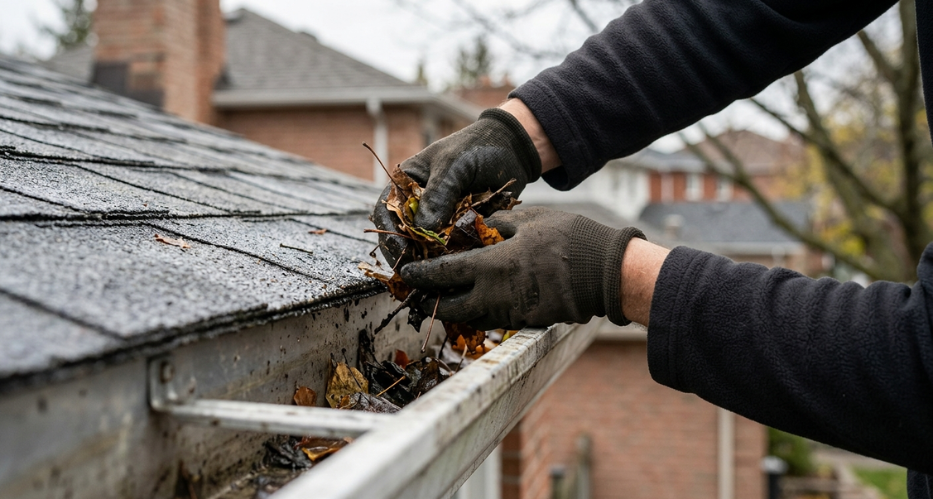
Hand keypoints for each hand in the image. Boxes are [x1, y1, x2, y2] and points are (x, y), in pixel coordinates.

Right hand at [372, 108, 541, 266]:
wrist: (512, 149)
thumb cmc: (476, 148)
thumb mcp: (453, 166)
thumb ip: (438, 195)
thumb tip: (422, 229)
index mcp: (407, 184)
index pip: (388, 213)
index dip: (390, 234)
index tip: (403, 253)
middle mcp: (420, 204)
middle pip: (405, 236)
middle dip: (411, 253)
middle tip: (421, 270)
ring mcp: (441, 218)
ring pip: (428, 246)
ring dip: (432, 259)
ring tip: (441, 270)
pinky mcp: (460, 228)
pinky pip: (452, 248)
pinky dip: (454, 257)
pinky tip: (459, 265)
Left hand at [399, 207, 645, 330]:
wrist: (606, 273)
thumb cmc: (569, 238)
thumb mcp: (530, 220)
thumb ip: (498, 225)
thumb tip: (478, 228)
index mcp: (492, 267)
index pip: (444, 274)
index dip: (422, 275)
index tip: (408, 274)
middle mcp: (496, 296)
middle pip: (451, 307)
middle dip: (432, 303)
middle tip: (421, 295)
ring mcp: (512, 313)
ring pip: (472, 317)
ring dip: (457, 309)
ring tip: (447, 299)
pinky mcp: (528, 322)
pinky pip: (496, 319)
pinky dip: (483, 312)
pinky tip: (483, 300)